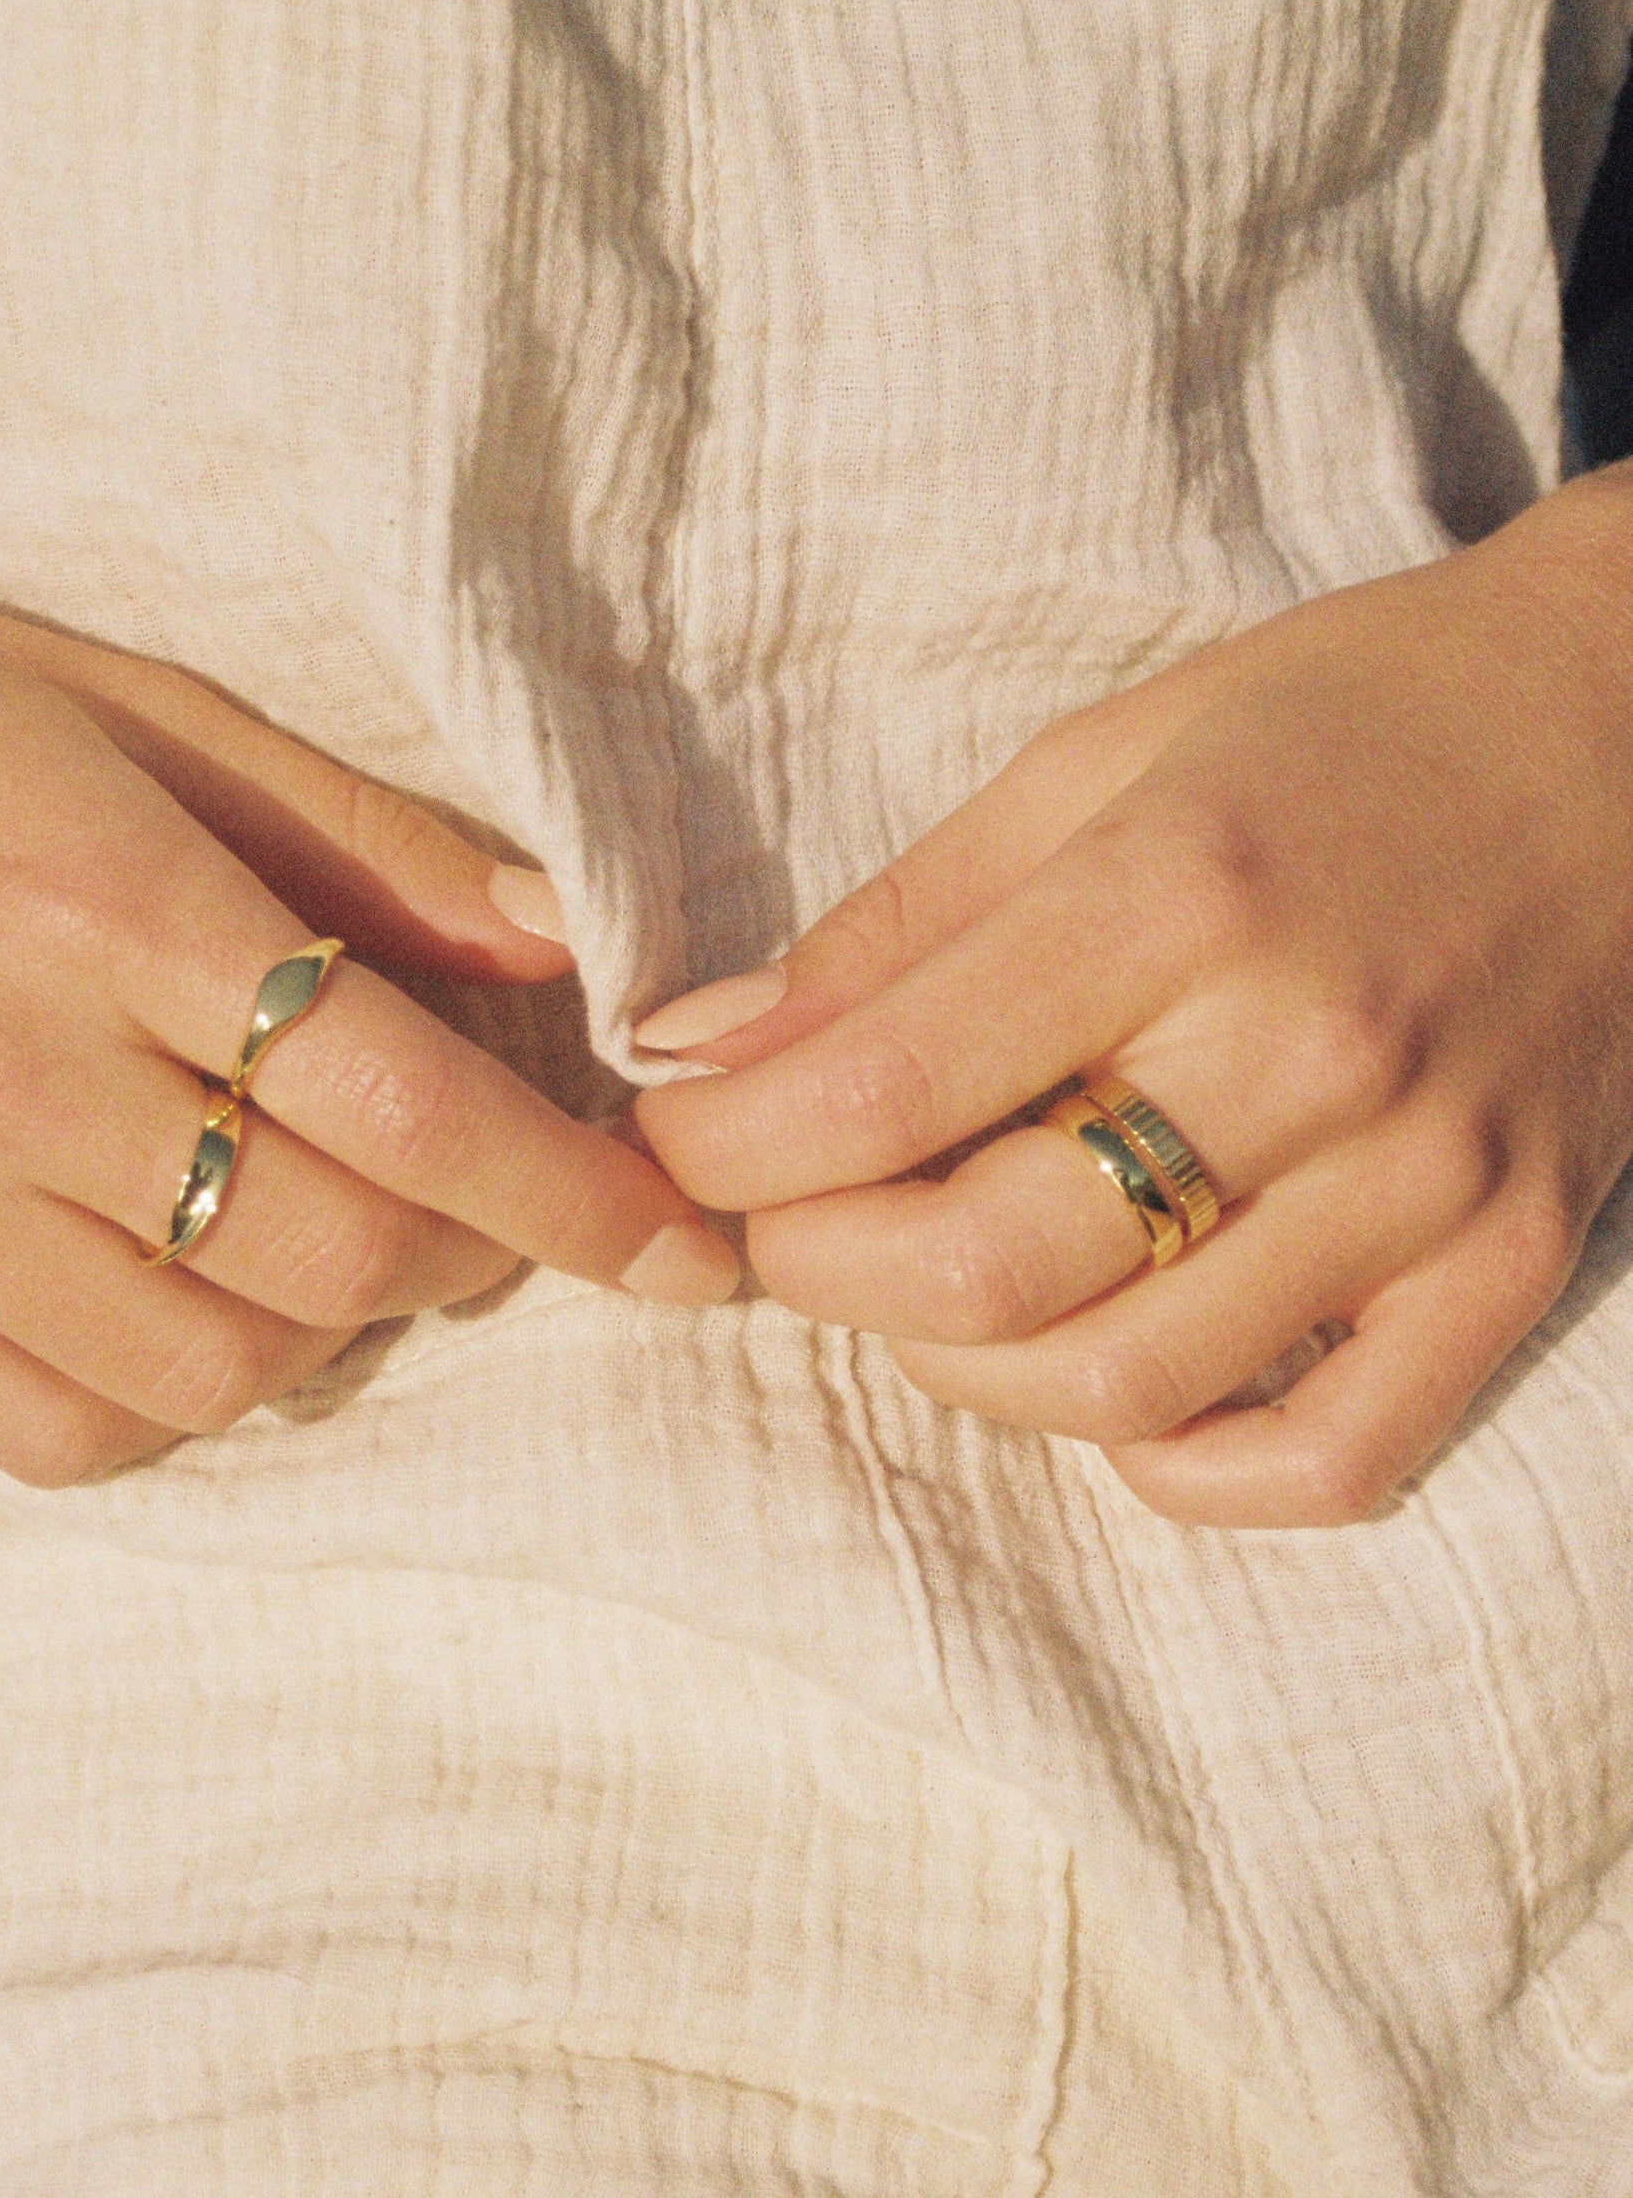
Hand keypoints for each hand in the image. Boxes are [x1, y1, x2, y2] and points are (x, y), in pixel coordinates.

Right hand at [0, 556, 735, 1484]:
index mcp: (102, 900)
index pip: (401, 1099)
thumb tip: (567, 943)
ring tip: (306, 1238)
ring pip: (211, 1368)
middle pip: (329, 1254)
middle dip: (464, 1260)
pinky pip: (61, 1434)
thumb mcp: (143, 712)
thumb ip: (363, 840)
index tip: (684, 1249)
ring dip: (320, 1329)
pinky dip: (167, 1398)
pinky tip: (173, 1298)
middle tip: (474, 1213)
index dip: (571, 1197)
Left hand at [635, 468, 1632, 1527]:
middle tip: (789, 1224)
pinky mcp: (1512, 1264)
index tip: (685, 1140)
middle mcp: (1308, 1051)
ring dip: (963, 1373)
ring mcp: (1426, 1180)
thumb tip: (702, 1048)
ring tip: (934, 1287)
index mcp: (1181, 894)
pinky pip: (1331, 1461)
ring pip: (1125, 1386)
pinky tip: (1116, 1392)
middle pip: (984, 1271)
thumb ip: (895, 925)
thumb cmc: (1341, 725)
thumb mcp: (1094, 761)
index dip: (730, 1148)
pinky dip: (1185, 1472)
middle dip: (820, 1271)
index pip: (881, 1086)